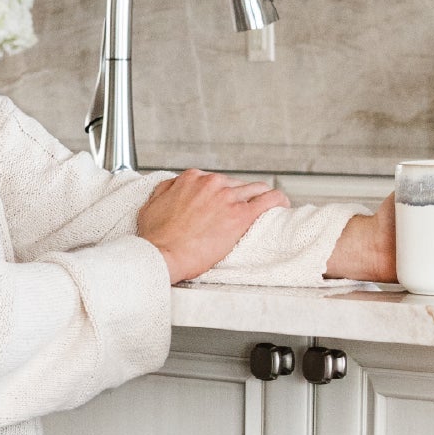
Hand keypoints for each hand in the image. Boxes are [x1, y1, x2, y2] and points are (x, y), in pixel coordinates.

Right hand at [138, 170, 289, 285]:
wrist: (160, 255)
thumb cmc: (155, 238)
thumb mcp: (151, 206)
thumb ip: (165, 192)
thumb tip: (173, 189)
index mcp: (191, 179)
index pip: (216, 181)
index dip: (222, 194)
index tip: (223, 204)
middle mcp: (211, 183)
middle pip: (236, 184)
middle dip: (240, 197)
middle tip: (241, 212)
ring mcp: (227, 197)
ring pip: (255, 189)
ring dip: (260, 198)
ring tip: (265, 209)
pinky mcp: (240, 215)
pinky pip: (269, 200)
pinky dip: (278, 201)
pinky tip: (282, 206)